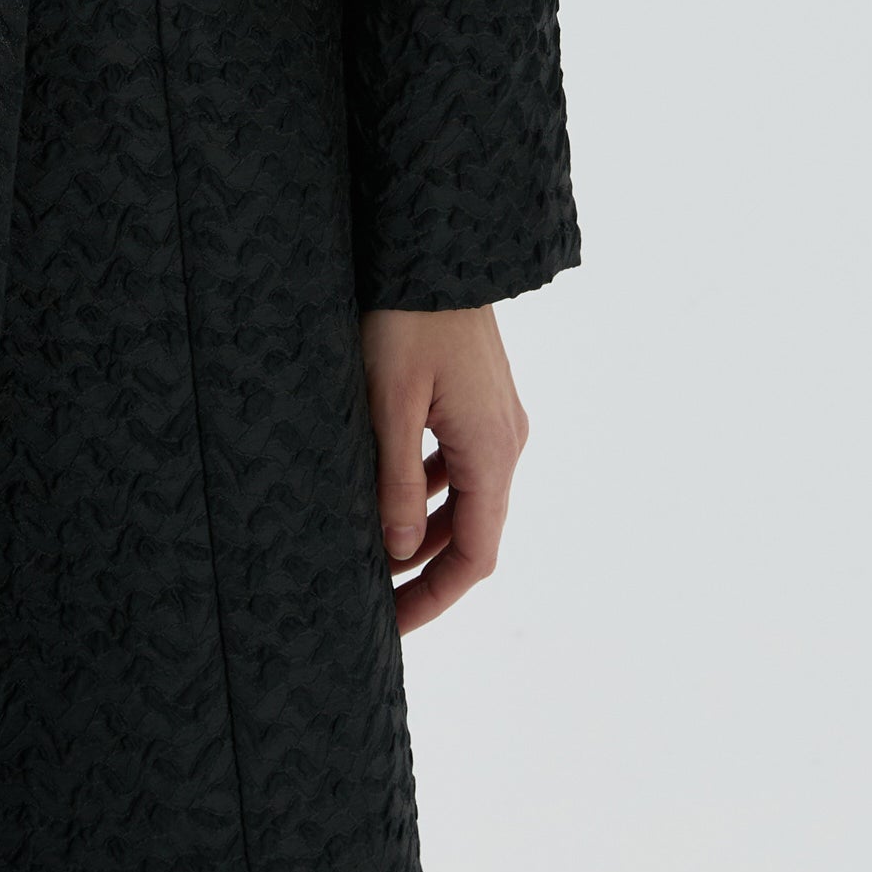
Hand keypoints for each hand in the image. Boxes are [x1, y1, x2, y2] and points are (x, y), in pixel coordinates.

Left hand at [359, 303, 529, 635]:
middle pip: (471, 532)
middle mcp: (505, 441)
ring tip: (366, 554)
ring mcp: (496, 418)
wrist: (435, 243)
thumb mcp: (389, 402)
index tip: (389, 628)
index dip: (433, 599)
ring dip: (420, 529)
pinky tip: (382, 491)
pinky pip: (456, 462)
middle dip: (422, 571)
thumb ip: (395, 481)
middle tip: (370, 601)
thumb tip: (396, 552)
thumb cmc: (406, 316)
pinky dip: (424, 488)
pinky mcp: (478, 397)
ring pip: (462, 498)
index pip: (475, 557)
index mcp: (492, 451)